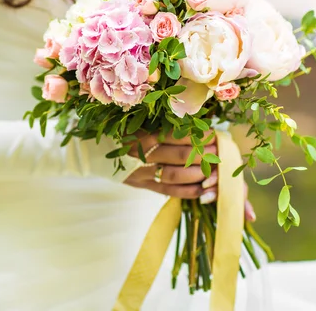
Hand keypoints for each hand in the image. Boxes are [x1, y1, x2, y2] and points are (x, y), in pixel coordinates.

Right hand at [123, 132, 256, 221]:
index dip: (197, 136)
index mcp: (142, 134)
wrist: (97, 153)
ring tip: (213, 170)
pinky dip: (188, 192)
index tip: (212, 134)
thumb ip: (162, 124)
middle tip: (218, 152)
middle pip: (180, 156)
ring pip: (176, 175)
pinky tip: (203, 189)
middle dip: (203, 154)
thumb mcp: (139, 123)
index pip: (177, 135)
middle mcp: (142, 154)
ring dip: (199, 173)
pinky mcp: (143, 185)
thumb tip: (196, 123)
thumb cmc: (123, 133)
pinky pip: (168, 191)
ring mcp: (142, 172)